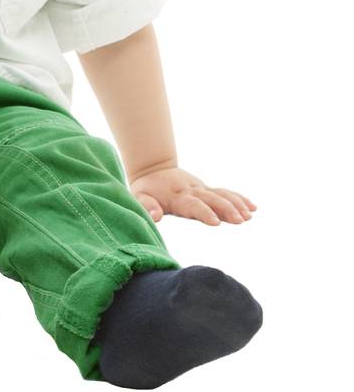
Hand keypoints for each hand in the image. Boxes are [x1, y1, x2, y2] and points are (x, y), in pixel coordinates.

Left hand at [129, 165, 257, 225]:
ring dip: (236, 204)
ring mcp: (201, 189)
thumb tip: (155, 216)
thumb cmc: (146, 189)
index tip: (216, 222)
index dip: (204, 212)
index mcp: (177, 196)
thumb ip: (147, 206)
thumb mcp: (139, 197)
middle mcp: (192, 191)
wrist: (153, 169)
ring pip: (221, 194)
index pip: (193, 205)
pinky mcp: (207, 190)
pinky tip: (253, 208)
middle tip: (240, 220)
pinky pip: (225, 193)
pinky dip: (239, 198)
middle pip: (212, 199)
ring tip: (249, 216)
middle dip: (226, 209)